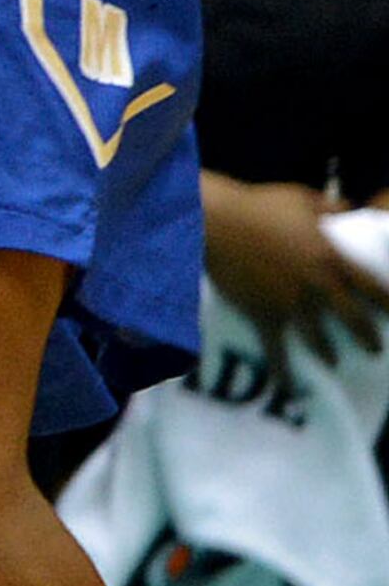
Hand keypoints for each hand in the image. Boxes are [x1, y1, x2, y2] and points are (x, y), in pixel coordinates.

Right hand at [205, 177, 388, 374]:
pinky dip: (285, 372)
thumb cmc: (257, 205)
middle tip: (374, 349)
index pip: (374, 289)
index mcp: (332, 258)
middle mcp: (318, 287)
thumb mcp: (300, 198)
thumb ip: (331, 206)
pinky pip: (278, 351)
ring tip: (335, 362)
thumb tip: (353, 207)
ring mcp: (292, 304)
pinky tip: (291, 388)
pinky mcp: (265, 314)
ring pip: (322, 339)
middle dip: (369, 339)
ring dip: (331, 354)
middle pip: (355, 321)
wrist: (213, 221)